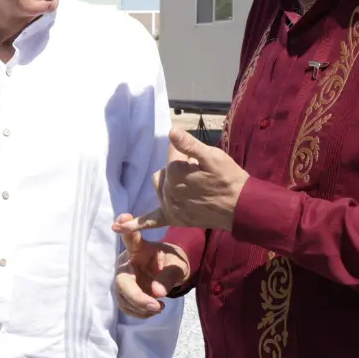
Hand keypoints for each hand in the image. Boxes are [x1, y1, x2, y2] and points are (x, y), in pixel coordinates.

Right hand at [113, 215, 190, 317]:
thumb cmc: (172, 263)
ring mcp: (123, 278)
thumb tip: (156, 292)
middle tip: (157, 306)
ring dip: (140, 307)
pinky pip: (125, 306)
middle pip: (122, 281)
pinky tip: (153, 310)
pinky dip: (139, 312)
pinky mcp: (123, 292)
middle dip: (137, 297)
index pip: (131, 237)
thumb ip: (168, 277)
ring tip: (160, 307)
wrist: (169, 274)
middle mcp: (126, 262)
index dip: (125, 228)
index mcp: (139, 249)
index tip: (124, 218)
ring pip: (122, 297)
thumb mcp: (177, 267)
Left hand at [120, 129, 248, 233]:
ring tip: (193, 188)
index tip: (202, 163)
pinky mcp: (173, 218)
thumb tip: (171, 131)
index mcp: (175, 171)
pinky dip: (133, 224)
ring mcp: (169, 206)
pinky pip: (149, 221)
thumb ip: (189, 145)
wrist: (241, 207)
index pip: (172, 156)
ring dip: (170, 186)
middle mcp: (168, 189)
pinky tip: (117, 227)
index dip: (189, 156)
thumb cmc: (229, 178)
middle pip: (164, 172)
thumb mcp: (213, 156)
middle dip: (179, 170)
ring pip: (160, 188)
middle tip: (201, 176)